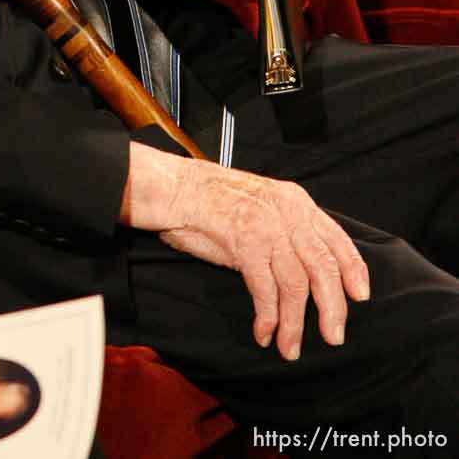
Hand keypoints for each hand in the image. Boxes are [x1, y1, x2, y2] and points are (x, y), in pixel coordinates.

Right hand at [120, 143, 369, 360]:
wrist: (177, 189)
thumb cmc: (214, 201)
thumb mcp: (263, 204)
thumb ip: (288, 227)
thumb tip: (307, 266)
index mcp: (295, 201)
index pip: (337, 238)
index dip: (353, 270)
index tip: (360, 296)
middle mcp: (287, 213)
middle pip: (323, 266)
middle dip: (332, 307)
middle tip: (334, 336)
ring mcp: (266, 226)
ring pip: (295, 284)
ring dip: (295, 323)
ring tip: (290, 347)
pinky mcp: (244, 242)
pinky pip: (265, 289)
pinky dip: (268, 316)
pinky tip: (264, 332)